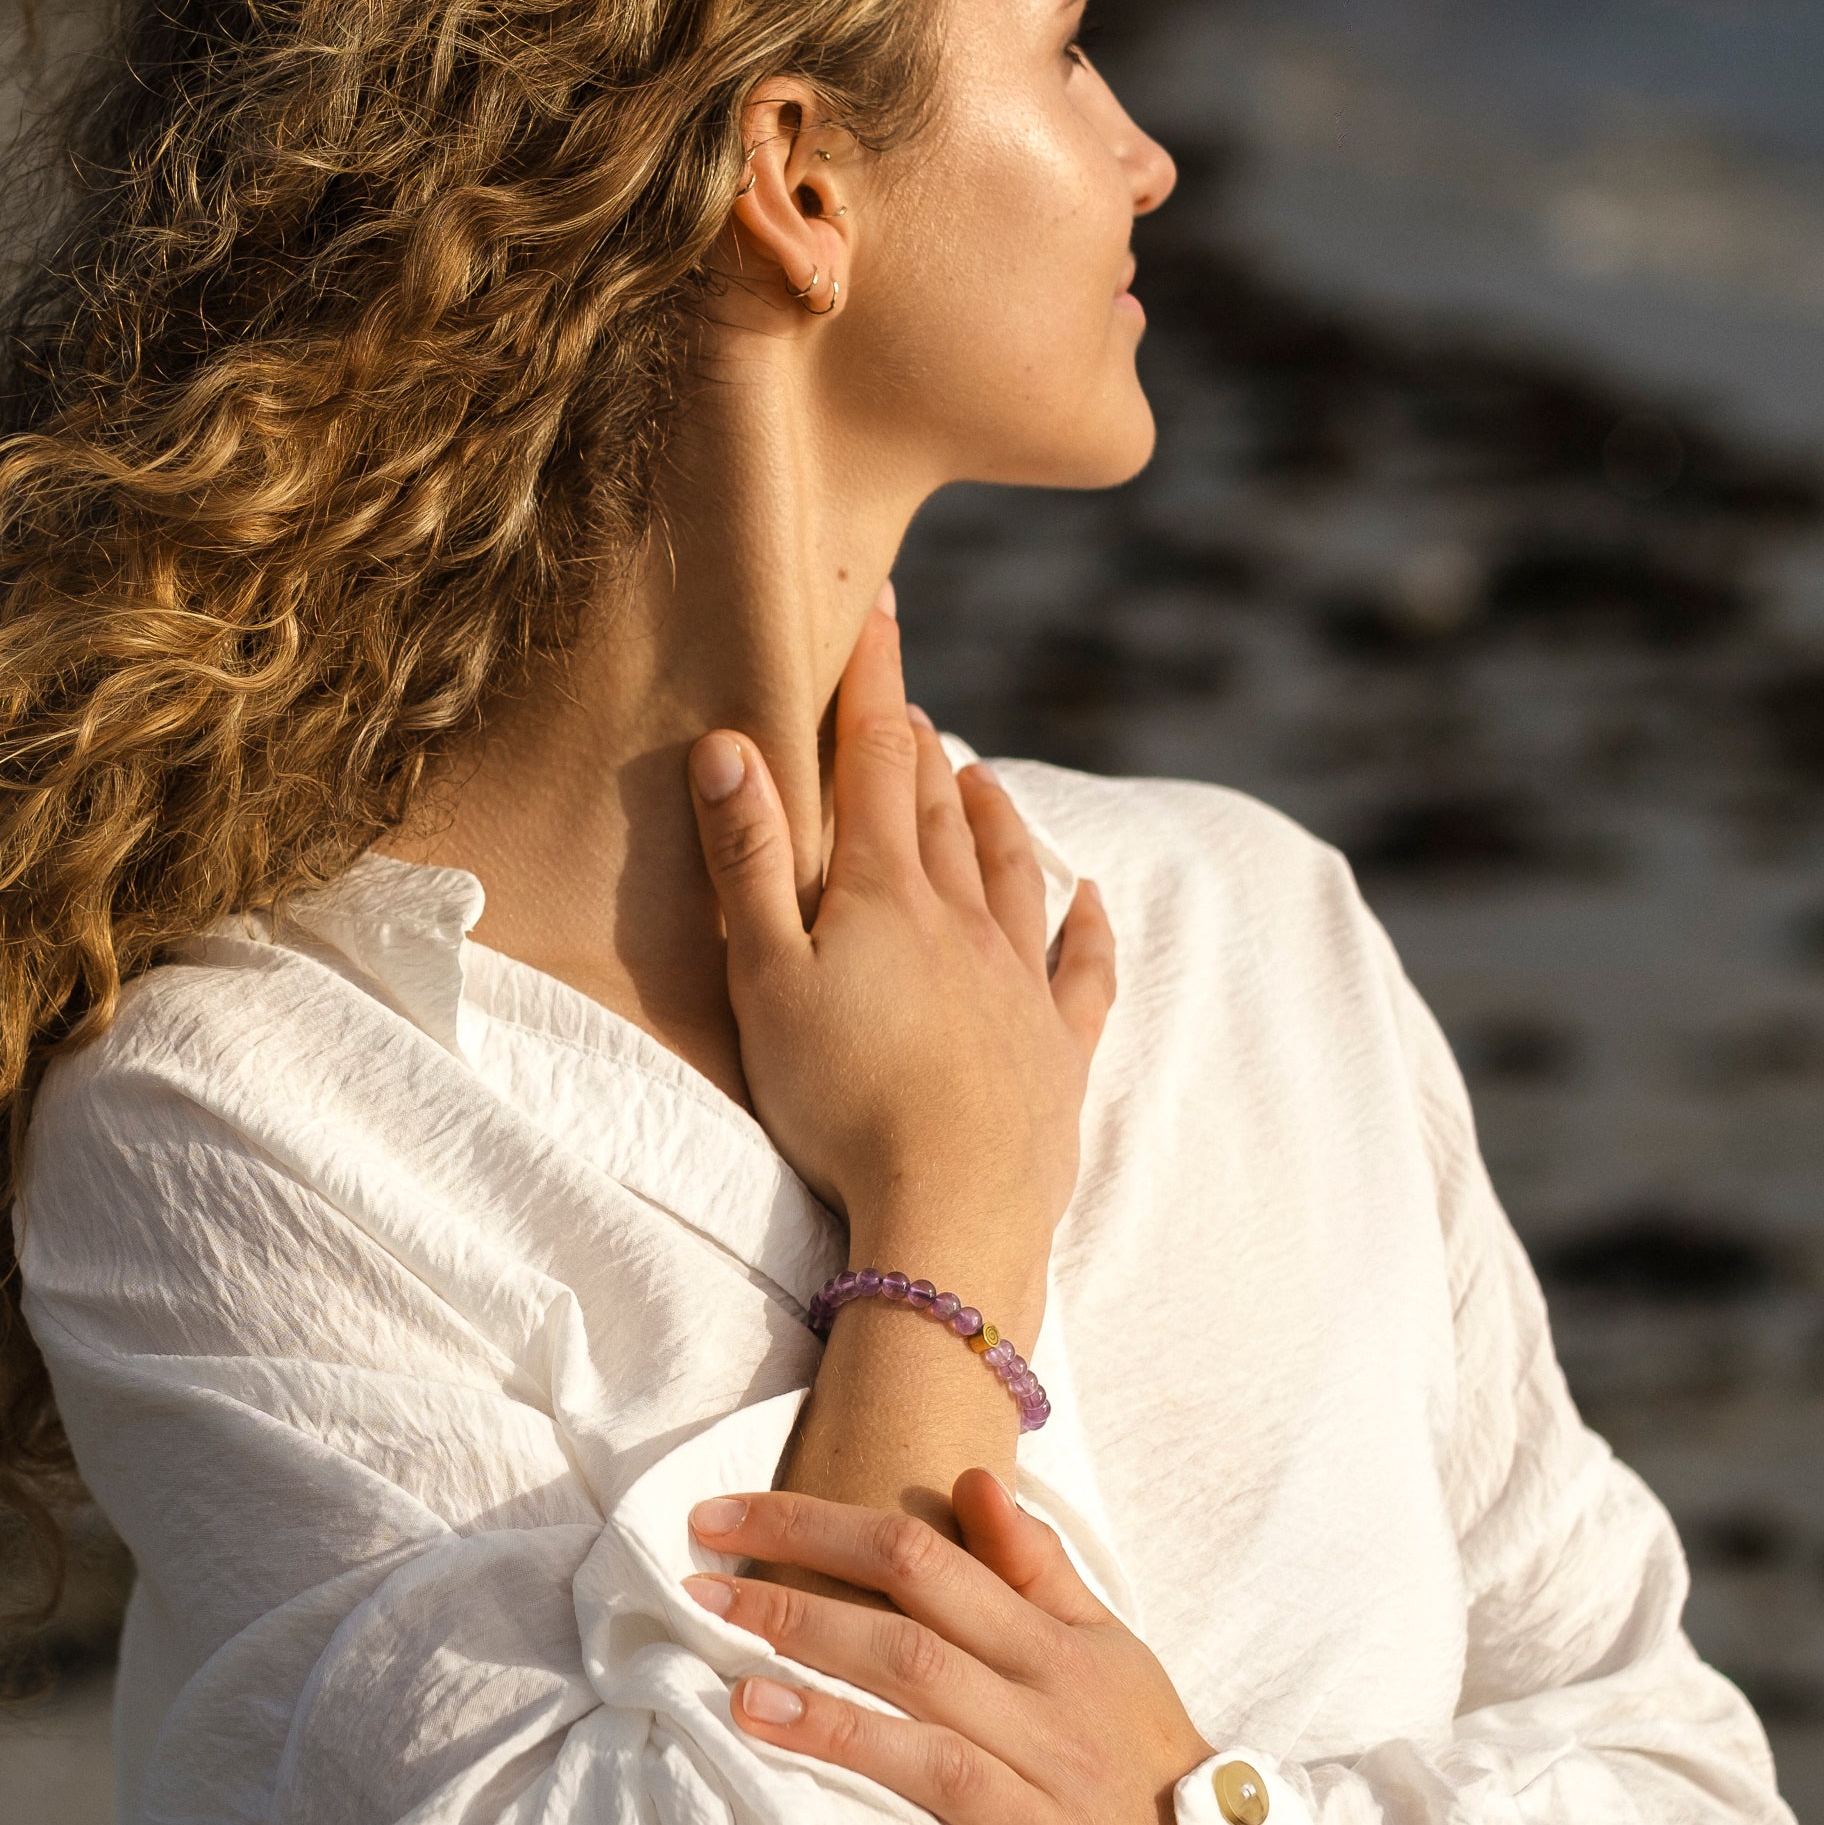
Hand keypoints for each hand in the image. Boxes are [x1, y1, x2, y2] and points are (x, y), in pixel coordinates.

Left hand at [683, 1470, 1212, 1824]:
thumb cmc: (1143, 1758)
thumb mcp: (1108, 1650)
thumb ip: (1037, 1569)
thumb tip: (972, 1480)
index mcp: (1055, 1658)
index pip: (927, 1567)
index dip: (821, 1530)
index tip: (720, 1520)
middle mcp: (1050, 1732)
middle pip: (917, 1658)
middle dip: (804, 1619)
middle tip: (703, 1598)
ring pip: (940, 1770)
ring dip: (842, 1737)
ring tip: (746, 1708)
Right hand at [686, 594, 1115, 1333]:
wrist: (953, 1213)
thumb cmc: (840, 1099)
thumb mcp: (765, 978)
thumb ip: (748, 862)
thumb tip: (730, 743)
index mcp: (884, 893)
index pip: (877, 759)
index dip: (874, 682)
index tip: (879, 611)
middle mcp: (964, 918)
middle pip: (941, 808)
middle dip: (920, 745)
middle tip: (905, 700)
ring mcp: (1019, 982)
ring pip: (1011, 871)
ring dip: (994, 816)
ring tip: (983, 776)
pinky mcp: (1058, 1050)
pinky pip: (1082, 970)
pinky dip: (1088, 926)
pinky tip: (1093, 900)